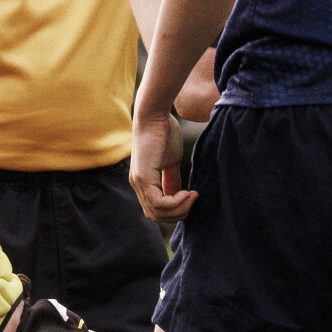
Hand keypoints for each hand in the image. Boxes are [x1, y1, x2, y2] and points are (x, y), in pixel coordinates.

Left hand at [128, 97, 195, 222]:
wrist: (155, 115)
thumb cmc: (164, 133)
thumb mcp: (172, 161)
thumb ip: (172, 180)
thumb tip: (178, 196)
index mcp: (143, 183)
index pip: (155, 211)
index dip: (175, 210)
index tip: (192, 197)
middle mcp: (138, 185)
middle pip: (156, 216)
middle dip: (178, 213)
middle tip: (194, 200)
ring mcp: (138, 182)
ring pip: (157, 212)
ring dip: (179, 208)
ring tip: (192, 196)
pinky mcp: (143, 177)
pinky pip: (158, 203)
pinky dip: (176, 202)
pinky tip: (187, 192)